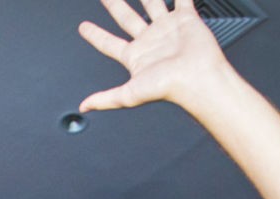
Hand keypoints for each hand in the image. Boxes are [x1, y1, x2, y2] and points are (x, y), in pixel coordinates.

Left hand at [78, 0, 232, 113]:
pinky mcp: (186, 19)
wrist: (197, 79)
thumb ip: (105, 99)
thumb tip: (84, 107)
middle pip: (126, 18)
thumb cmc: (168, 88)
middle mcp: (150, 41)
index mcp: (135, 57)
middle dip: (114, 5)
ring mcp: (167, 29)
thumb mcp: (129, 95)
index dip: (95, 35)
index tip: (83, 27)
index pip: (109, 43)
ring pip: (151, 4)